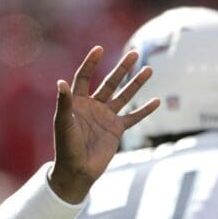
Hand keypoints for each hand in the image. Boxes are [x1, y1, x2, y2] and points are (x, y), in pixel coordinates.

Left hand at [49, 46, 158, 202]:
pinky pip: (133, 118)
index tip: (99, 49)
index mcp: (78, 102)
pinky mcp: (116, 130)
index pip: (84, 77)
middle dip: (122, 68)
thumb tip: (60, 81)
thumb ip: (64, 103)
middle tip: (134, 53)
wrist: (77, 169)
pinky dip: (145, 110)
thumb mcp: (64, 122)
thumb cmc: (65, 146)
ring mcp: (106, 117)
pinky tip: (157, 101)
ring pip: (124, 96)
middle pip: (109, 82)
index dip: (91, 63)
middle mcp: (93, 106)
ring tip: (148, 69)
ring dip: (136, 83)